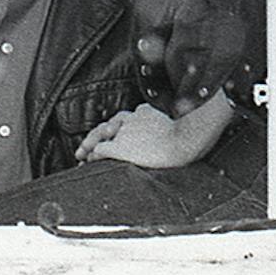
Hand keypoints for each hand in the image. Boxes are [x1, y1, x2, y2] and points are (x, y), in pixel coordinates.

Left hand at [74, 92, 234, 168]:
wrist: (186, 139)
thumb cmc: (192, 135)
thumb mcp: (182, 125)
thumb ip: (177, 124)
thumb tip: (194, 130)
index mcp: (145, 113)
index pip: (125, 118)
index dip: (115, 128)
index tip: (110, 134)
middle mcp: (131, 119)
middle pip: (108, 124)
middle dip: (95, 135)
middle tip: (84, 148)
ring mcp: (124, 133)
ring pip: (100, 135)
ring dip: (89, 146)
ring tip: (81, 156)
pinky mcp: (119, 147)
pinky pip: (100, 150)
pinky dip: (92, 156)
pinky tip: (87, 162)